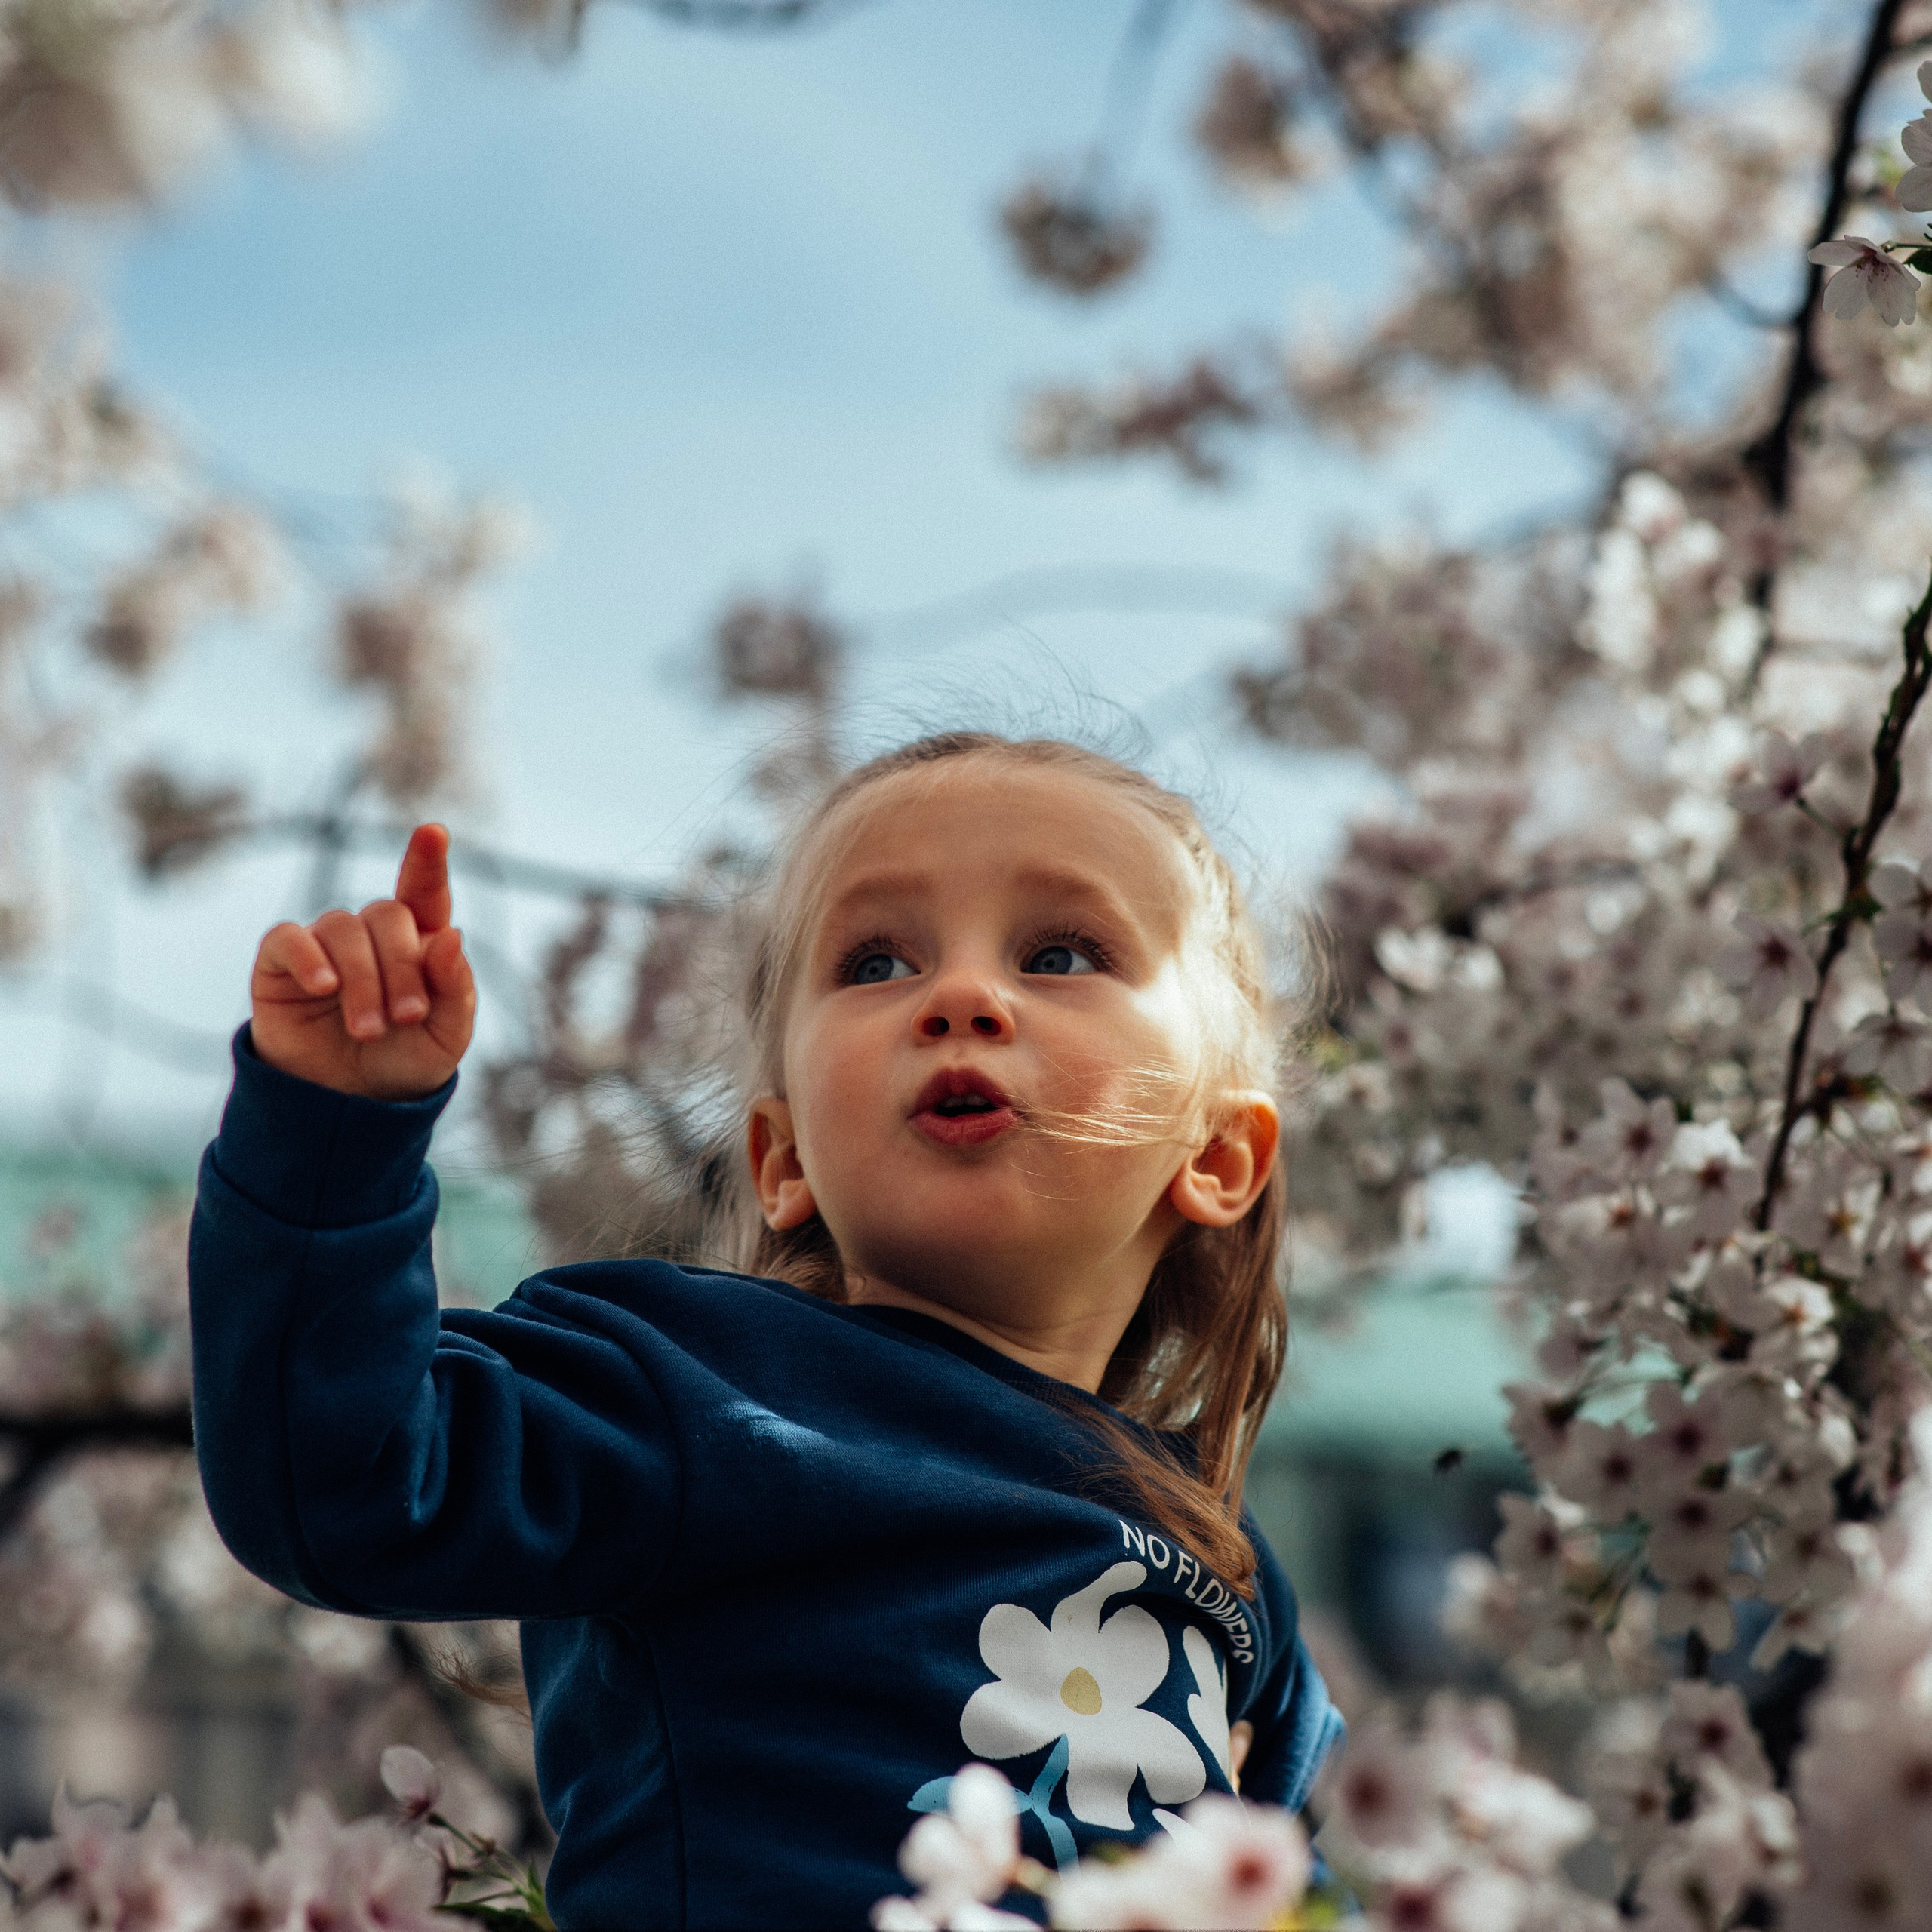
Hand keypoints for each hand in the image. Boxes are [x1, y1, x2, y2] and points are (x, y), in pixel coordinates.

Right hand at [249, 823, 476, 1100]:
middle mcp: (372, 935)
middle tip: (406, 1017)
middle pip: (388, 916)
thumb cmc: (405, 1063)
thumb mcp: (447, 1036)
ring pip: (343, 928)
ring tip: (369, 1031)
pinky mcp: (282, 964)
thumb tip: (452, 936)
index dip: (426, 861)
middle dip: (403, 967)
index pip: (424, 892)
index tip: (433, 832)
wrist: (349, 1108)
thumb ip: (456, 989)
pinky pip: (289, 938)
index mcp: (420, 943)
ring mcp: (326, 945)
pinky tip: (324, 987)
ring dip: (362, 980)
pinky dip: (308, 957)